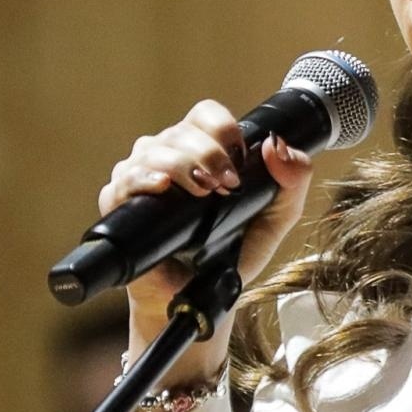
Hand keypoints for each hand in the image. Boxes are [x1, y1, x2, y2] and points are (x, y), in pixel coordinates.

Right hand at [97, 99, 314, 333]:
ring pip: (153, 150)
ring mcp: (140, 177)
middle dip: (209, 154)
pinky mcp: (118, 205)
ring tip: (202, 193)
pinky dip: (142, 179)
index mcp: (201, 150)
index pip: (206, 115)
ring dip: (182, 165)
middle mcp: (167, 156)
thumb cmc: (232, 252)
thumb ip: (293, 181)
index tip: (240, 161)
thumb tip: (277, 145)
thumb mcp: (277, 217)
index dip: (224, 130)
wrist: (201, 296)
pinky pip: (123, 181)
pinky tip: (161, 186)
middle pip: (181, 132)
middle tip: (226, 185)